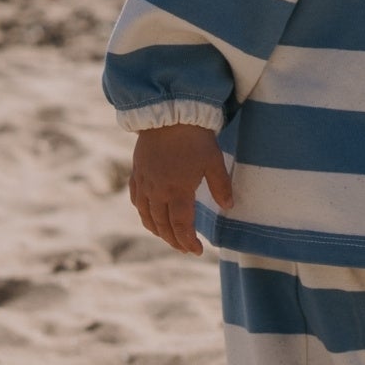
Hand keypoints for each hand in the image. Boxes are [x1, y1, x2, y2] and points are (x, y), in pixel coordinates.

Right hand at [128, 124, 232, 255]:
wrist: (169, 113)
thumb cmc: (195, 137)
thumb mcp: (214, 161)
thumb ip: (221, 186)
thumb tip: (228, 206)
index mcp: (177, 191)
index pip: (180, 226)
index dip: (188, 242)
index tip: (197, 251)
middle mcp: (157, 191)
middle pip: (162, 226)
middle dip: (174, 241)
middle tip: (186, 248)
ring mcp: (144, 182)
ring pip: (146, 216)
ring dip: (158, 231)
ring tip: (169, 237)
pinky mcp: (137, 173)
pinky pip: (137, 200)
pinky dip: (144, 213)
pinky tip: (150, 216)